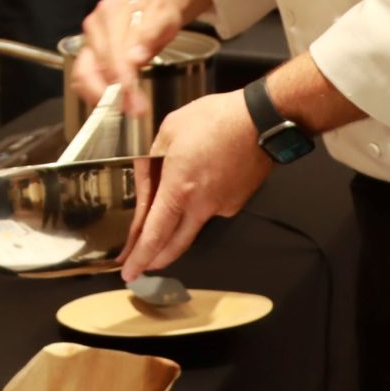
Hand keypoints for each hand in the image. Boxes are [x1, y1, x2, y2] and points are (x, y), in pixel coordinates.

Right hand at [74, 0, 181, 112]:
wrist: (151, 1)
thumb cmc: (159, 9)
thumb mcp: (164, 17)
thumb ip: (150, 34)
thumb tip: (135, 58)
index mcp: (111, 12)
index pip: (112, 53)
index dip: (122, 80)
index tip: (136, 101)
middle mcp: (94, 25)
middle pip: (92, 67)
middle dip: (111, 95)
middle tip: (135, 110)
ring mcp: (88, 39)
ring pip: (82, 75)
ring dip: (100, 97)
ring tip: (127, 108)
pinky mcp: (88, 51)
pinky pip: (83, 76)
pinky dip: (95, 93)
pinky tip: (115, 101)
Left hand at [119, 92, 272, 280]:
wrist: (261, 121)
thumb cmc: (215, 119)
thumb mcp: (169, 131)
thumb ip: (152, 159)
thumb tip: (146, 180)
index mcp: (179, 188)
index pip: (155, 234)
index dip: (140, 256)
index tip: (128, 271)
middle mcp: (201, 206)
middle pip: (174, 245)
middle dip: (154, 259)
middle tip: (140, 265)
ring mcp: (222, 207)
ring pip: (192, 227)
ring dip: (175, 229)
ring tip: (164, 217)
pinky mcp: (236, 203)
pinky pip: (210, 209)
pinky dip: (199, 203)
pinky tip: (200, 182)